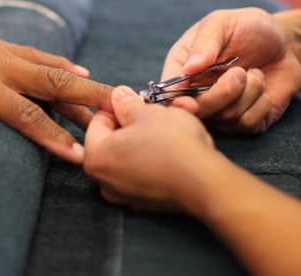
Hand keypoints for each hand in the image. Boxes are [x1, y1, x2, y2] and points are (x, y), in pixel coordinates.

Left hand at [0, 29, 113, 163]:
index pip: (25, 113)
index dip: (53, 137)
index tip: (80, 156)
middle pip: (50, 81)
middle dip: (87, 98)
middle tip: (121, 109)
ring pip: (46, 65)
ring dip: (77, 82)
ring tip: (107, 97)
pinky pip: (33, 54)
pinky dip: (58, 64)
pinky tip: (72, 71)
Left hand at [84, 86, 225, 213]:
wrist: (205, 183)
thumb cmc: (173, 144)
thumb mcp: (147, 112)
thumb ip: (126, 104)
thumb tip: (118, 97)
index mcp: (95, 157)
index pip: (99, 121)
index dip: (121, 106)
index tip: (139, 101)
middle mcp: (104, 181)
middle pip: (118, 138)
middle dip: (143, 120)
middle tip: (163, 107)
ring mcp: (126, 195)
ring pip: (137, 153)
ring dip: (156, 134)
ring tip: (181, 116)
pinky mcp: (148, 203)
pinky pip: (148, 171)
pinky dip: (161, 156)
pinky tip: (182, 142)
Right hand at [161, 7, 300, 133]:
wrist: (284, 42)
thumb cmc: (248, 27)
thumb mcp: (223, 23)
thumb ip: (205, 43)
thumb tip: (188, 69)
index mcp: (183, 68)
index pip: (170, 93)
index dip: (176, 102)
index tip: (191, 104)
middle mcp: (197, 93)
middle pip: (198, 112)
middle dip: (222, 94)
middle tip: (240, 72)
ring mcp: (221, 109)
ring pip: (226, 118)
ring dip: (248, 93)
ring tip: (255, 73)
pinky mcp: (244, 122)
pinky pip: (247, 124)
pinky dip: (261, 104)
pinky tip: (263, 89)